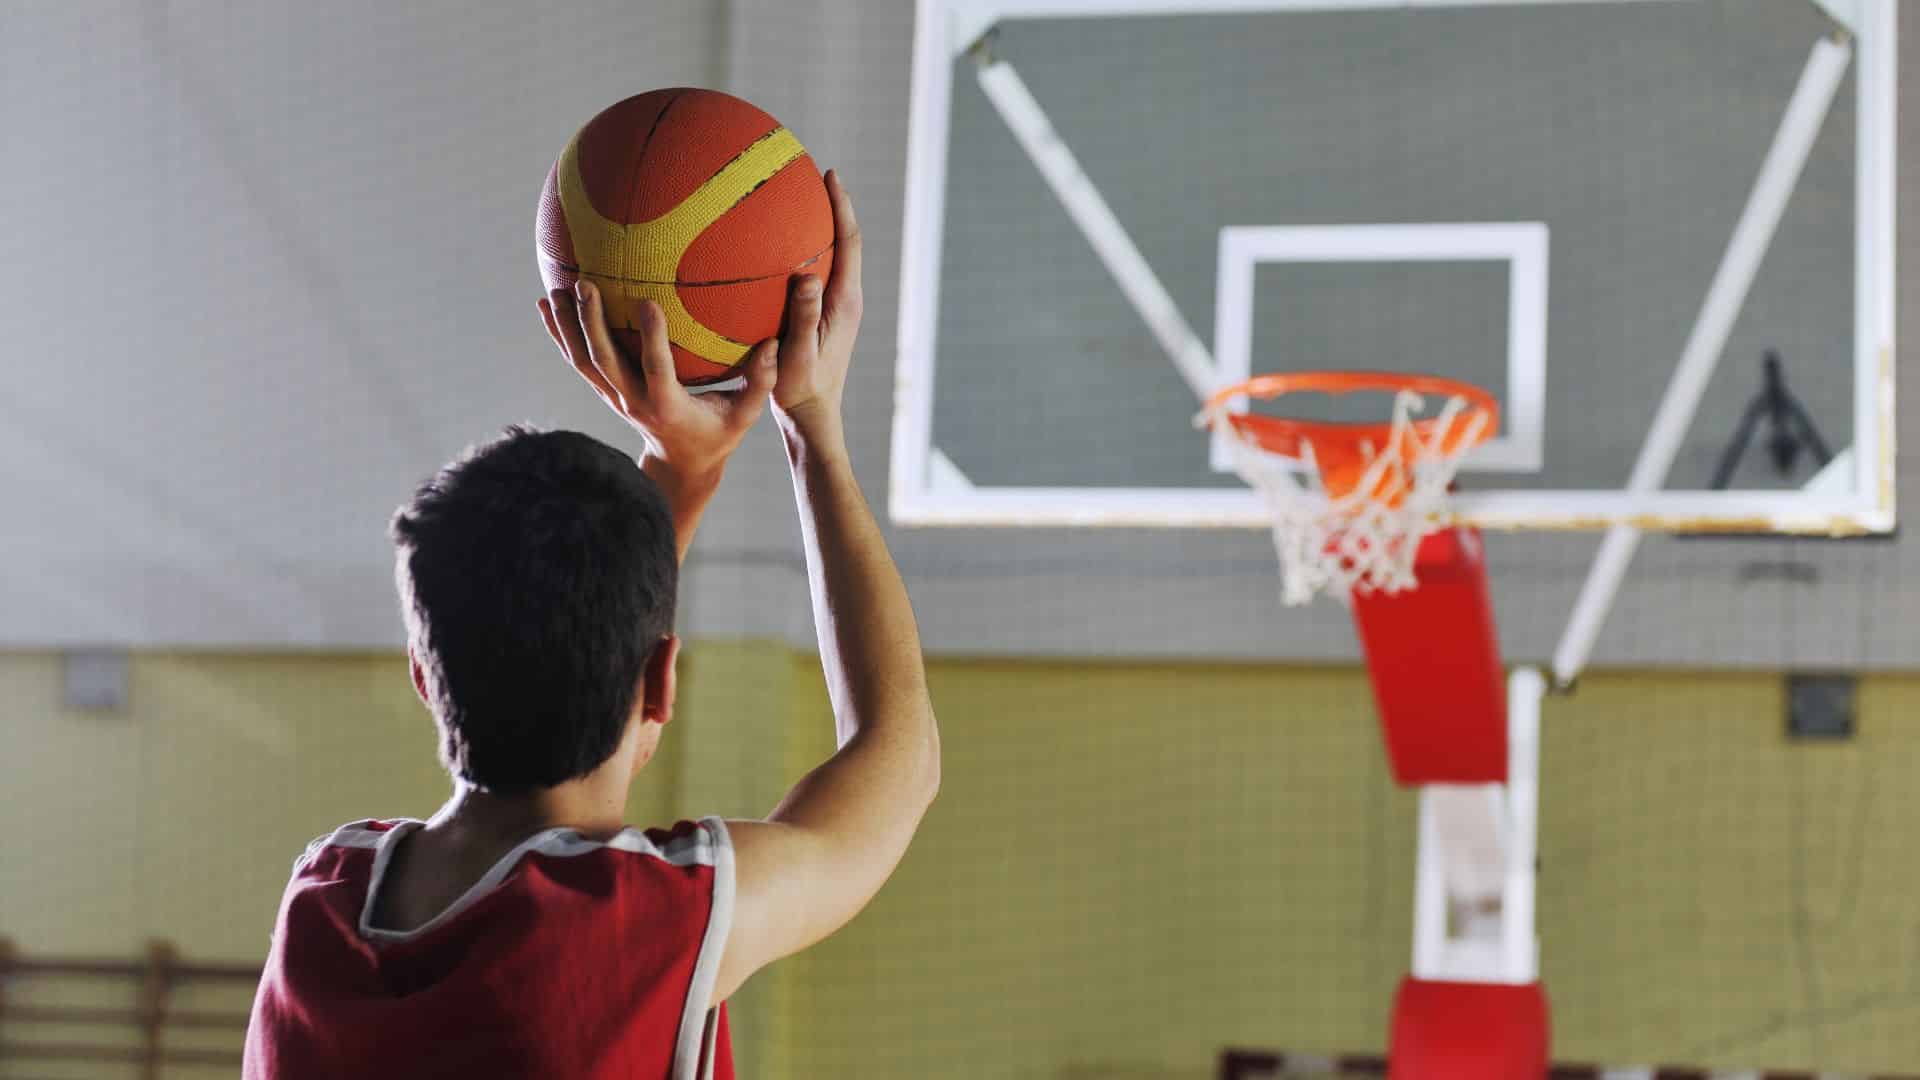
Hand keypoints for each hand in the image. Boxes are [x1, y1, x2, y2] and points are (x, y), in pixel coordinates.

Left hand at [539, 279, 776, 486]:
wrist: (680, 465)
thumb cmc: (718, 435)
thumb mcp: (744, 416)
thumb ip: (759, 383)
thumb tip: (773, 345)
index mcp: (669, 407)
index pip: (657, 370)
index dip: (651, 338)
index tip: (648, 301)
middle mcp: (634, 402)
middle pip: (606, 362)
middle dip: (592, 324)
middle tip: (585, 285)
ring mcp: (615, 398)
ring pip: (584, 362)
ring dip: (568, 326)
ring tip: (558, 288)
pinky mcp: (605, 392)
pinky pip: (578, 362)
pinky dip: (560, 334)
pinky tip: (546, 303)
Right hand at [772, 169, 862, 448]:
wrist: (811, 416)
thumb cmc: (802, 389)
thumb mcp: (798, 353)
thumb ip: (805, 316)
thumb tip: (808, 276)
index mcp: (846, 301)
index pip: (850, 242)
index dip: (842, 206)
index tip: (830, 174)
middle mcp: (846, 298)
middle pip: (844, 241)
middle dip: (831, 206)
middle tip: (811, 175)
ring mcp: (836, 307)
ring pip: (830, 256)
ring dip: (818, 228)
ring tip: (793, 201)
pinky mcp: (823, 316)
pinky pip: (815, 274)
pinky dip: (800, 254)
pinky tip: (770, 251)